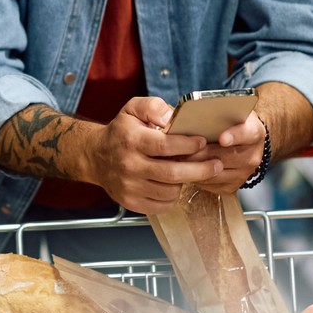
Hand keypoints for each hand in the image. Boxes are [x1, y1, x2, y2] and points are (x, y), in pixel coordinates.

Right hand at [84, 95, 222, 214]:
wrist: (95, 157)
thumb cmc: (121, 132)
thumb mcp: (133, 109)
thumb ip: (153, 107)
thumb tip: (171, 119)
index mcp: (132, 141)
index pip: (165, 146)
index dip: (188, 145)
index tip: (202, 142)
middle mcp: (130, 165)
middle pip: (172, 173)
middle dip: (200, 170)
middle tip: (216, 164)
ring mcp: (129, 187)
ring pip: (170, 191)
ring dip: (185, 182)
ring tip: (190, 171)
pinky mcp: (131, 202)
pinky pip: (162, 205)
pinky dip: (173, 196)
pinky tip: (174, 184)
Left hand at [178, 112, 269, 195]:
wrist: (243, 142)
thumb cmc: (230, 123)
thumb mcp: (228, 111)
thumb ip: (216, 112)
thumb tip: (192, 113)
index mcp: (254, 132)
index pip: (246, 134)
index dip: (234, 136)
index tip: (222, 138)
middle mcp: (252, 155)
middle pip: (224, 157)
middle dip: (200, 153)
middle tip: (180, 149)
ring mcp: (244, 173)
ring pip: (215, 173)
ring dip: (194, 166)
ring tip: (177, 158)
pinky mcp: (233, 186)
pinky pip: (210, 184)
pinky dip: (196, 177)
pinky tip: (185, 168)